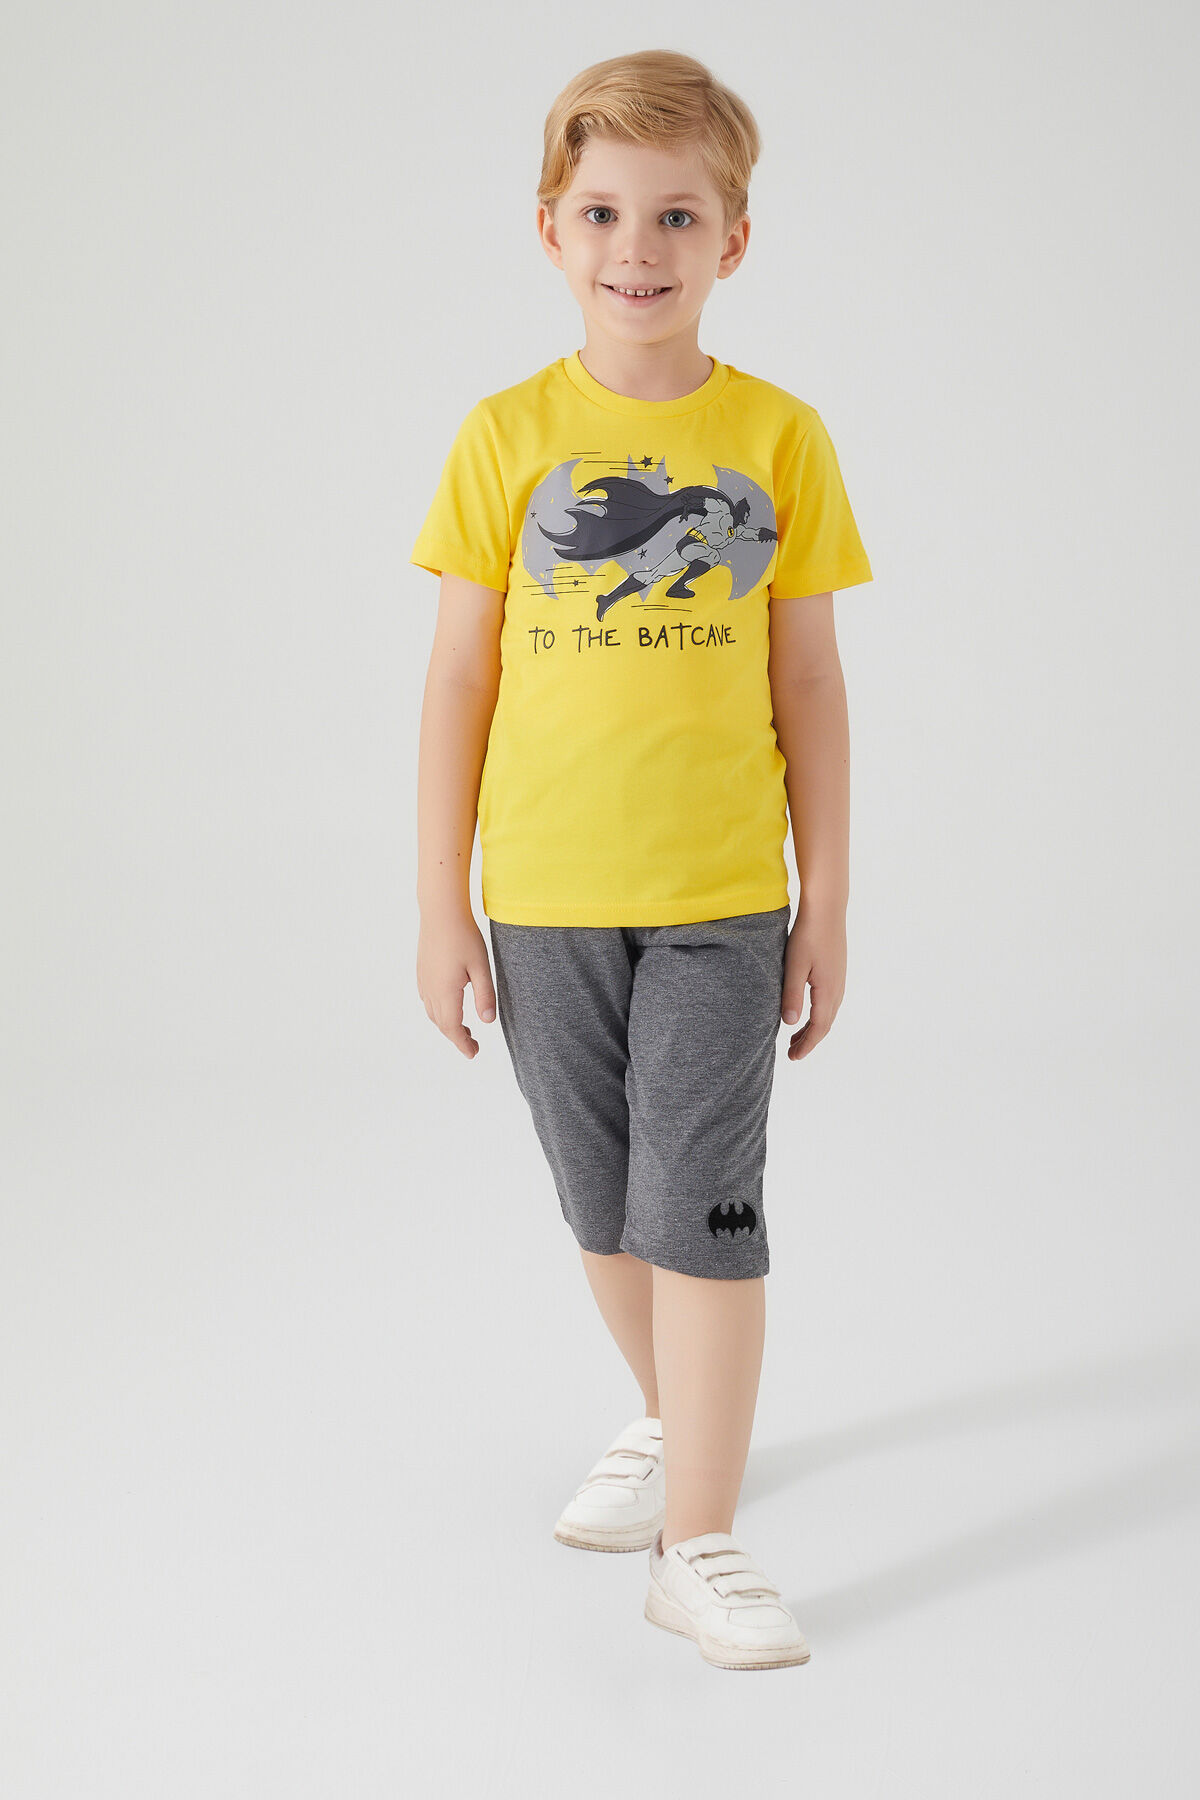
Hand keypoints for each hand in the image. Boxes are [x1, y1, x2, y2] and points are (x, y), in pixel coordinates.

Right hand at [416, 910, 497, 1058]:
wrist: (441, 911)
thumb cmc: (464, 936)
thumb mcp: (481, 967)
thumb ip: (485, 995)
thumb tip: (488, 1022)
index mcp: (446, 992)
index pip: (452, 1028)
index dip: (462, 1044)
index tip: (473, 1054)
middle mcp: (430, 989)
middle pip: (441, 1023)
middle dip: (456, 1037)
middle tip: (473, 1045)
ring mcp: (423, 980)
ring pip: (433, 1013)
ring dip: (447, 1025)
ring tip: (464, 1029)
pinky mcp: (422, 971)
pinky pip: (428, 1000)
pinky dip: (439, 1011)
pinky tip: (450, 1006)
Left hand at [780, 899, 846, 1060]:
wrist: (827, 909)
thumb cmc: (808, 936)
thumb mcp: (794, 966)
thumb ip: (792, 995)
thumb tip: (789, 1023)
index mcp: (828, 991)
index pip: (818, 1028)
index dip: (806, 1045)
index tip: (793, 1058)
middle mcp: (838, 989)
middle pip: (825, 1024)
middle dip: (809, 1040)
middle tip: (791, 1052)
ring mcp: (840, 980)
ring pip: (828, 1013)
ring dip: (813, 1028)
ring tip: (795, 1036)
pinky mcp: (837, 972)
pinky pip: (829, 1002)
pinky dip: (818, 1014)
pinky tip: (807, 1011)